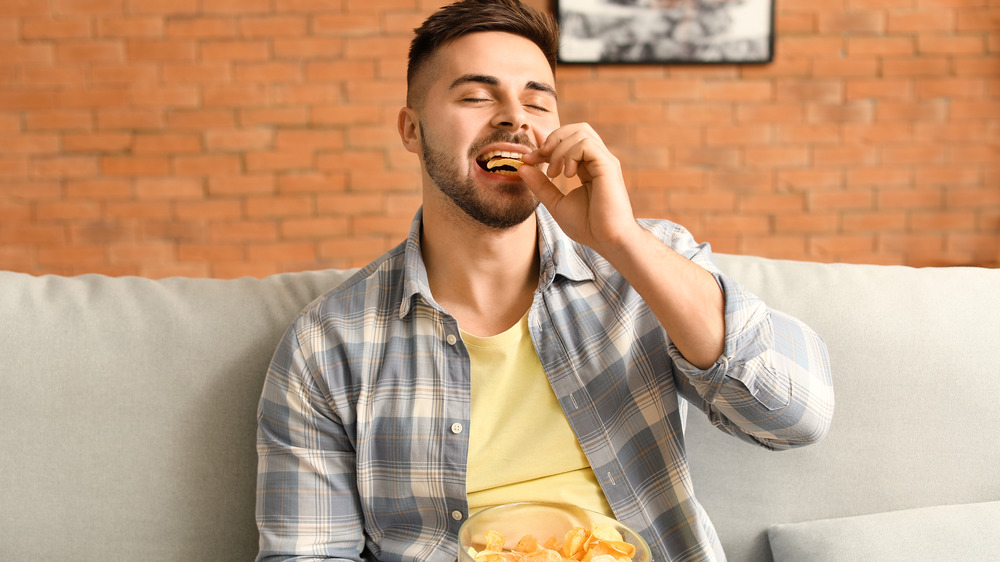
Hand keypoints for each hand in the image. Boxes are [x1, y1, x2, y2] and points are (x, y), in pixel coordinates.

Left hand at [519, 123, 641, 255]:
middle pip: (577, 128)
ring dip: (559, 149)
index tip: (528, 160)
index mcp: (588, 167)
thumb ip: (540, 185)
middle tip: (540, 158)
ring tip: (554, 174)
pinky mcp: (608, 166)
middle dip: (553, 138)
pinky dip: (570, 154)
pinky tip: (567, 175)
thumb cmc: (588, 226)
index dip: (545, 147)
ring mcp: (605, 161)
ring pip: (581, 132)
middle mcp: (599, 160)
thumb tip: (523, 167)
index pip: (567, 142)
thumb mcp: (556, 203)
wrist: (608, 241)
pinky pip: (586, 144)